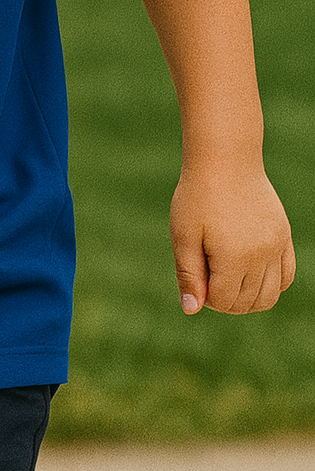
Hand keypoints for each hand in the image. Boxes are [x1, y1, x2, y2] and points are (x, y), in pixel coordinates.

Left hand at [170, 164, 295, 314]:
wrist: (226, 160)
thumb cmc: (198, 196)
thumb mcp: (183, 234)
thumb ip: (189, 274)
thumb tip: (191, 309)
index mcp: (235, 256)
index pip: (225, 302)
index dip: (206, 298)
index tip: (195, 276)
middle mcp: (262, 255)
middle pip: (248, 303)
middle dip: (225, 300)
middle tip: (206, 276)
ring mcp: (277, 246)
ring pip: (270, 295)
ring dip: (248, 297)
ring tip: (225, 277)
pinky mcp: (284, 236)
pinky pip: (286, 276)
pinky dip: (270, 284)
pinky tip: (249, 273)